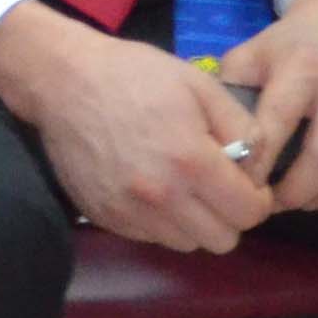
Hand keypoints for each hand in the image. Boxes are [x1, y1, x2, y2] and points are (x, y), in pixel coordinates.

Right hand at [0, 3, 277, 249]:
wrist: (60, 78)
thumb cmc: (134, 74)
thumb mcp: (199, 84)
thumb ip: (244, 128)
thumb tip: (258, 168)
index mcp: (191, 161)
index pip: (251, 212)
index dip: (256, 197)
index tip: (242, 179)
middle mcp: (162, 196)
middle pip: (223, 239)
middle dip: (228, 214)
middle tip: (214, 186)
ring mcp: (129, 210)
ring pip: (188, 244)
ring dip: (193, 222)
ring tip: (180, 188)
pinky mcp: (104, 216)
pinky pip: (151, 237)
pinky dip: (160, 221)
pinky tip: (150, 188)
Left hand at [224, 0, 317, 219]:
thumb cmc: (297, 40)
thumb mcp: (257, 49)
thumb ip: (233, 84)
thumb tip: (210, 130)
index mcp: (300, 69)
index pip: (277, 123)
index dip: (259, 161)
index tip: (243, 185)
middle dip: (298, 190)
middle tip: (275, 204)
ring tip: (305, 205)